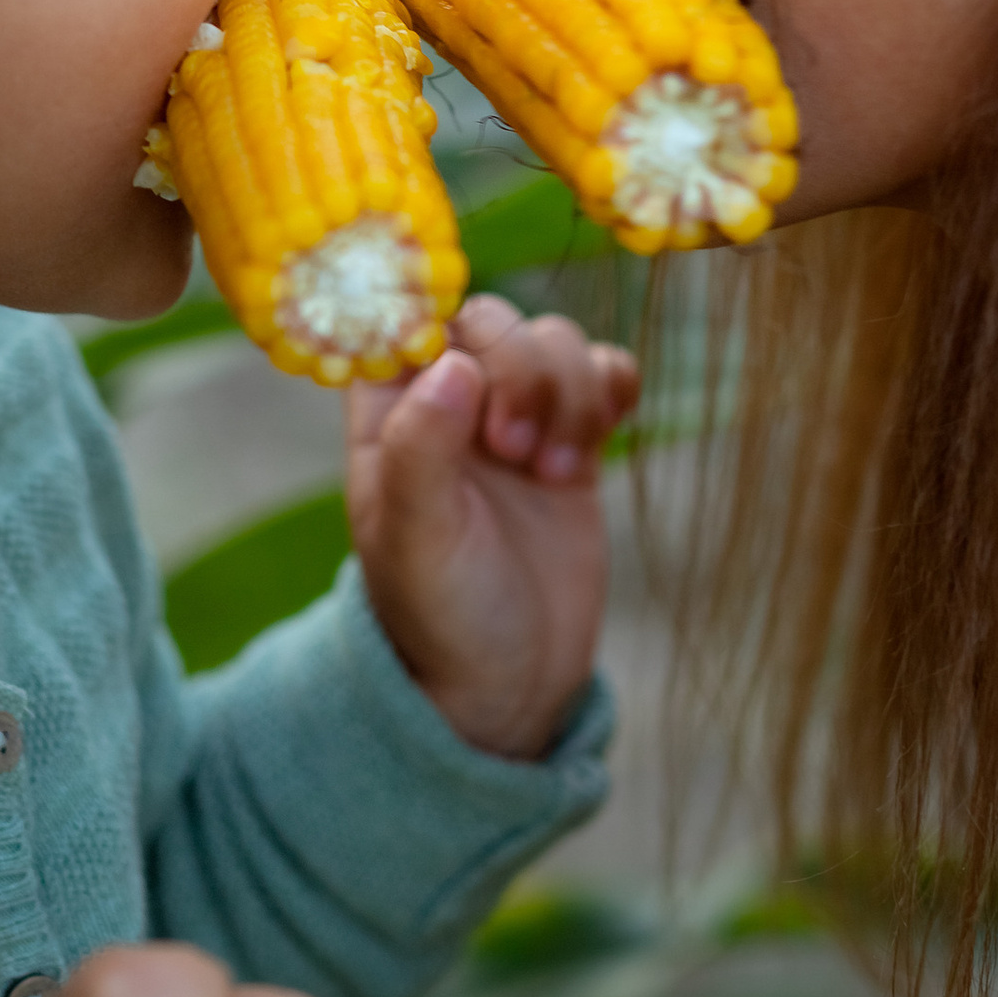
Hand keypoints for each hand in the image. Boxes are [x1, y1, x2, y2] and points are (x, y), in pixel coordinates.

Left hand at [348, 292, 636, 760]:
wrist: (512, 684)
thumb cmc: (442, 615)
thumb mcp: (419, 539)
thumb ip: (422, 449)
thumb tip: (451, 363)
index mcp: (387, 414)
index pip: (402, 316)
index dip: (438, 312)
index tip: (468, 357)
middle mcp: (446, 401)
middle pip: (490, 320)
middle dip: (520, 369)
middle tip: (515, 452)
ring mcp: (514, 416)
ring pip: (552, 339)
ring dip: (568, 390)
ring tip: (556, 469)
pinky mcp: (572, 437)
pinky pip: (601, 368)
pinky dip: (610, 386)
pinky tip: (601, 439)